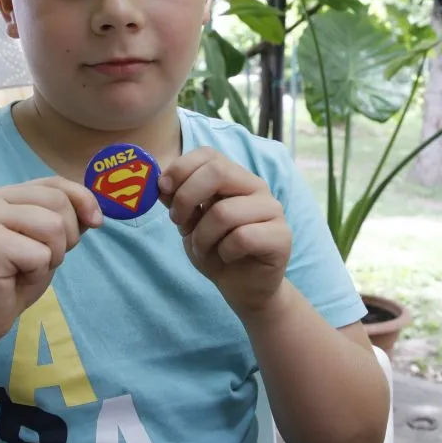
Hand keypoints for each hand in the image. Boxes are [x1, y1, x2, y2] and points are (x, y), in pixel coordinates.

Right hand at [0, 177, 102, 352]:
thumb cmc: (12, 279)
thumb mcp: (46, 241)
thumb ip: (64, 219)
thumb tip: (94, 210)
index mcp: (4, 193)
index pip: (55, 183)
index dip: (83, 200)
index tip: (95, 222)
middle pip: (58, 202)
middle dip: (67, 236)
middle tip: (43, 259)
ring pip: (53, 226)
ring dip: (52, 256)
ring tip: (28, 268)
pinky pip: (40, 254)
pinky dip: (38, 272)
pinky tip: (16, 278)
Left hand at [159, 147, 291, 317]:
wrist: (244, 288)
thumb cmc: (217, 250)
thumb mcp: (189, 223)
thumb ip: (178, 200)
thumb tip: (160, 182)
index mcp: (234, 177)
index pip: (209, 154)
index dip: (181, 168)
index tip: (163, 189)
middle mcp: (256, 187)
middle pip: (217, 172)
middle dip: (186, 197)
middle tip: (178, 221)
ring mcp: (272, 210)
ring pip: (224, 212)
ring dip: (202, 236)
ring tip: (203, 248)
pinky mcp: (281, 236)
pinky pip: (243, 238)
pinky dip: (225, 251)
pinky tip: (228, 258)